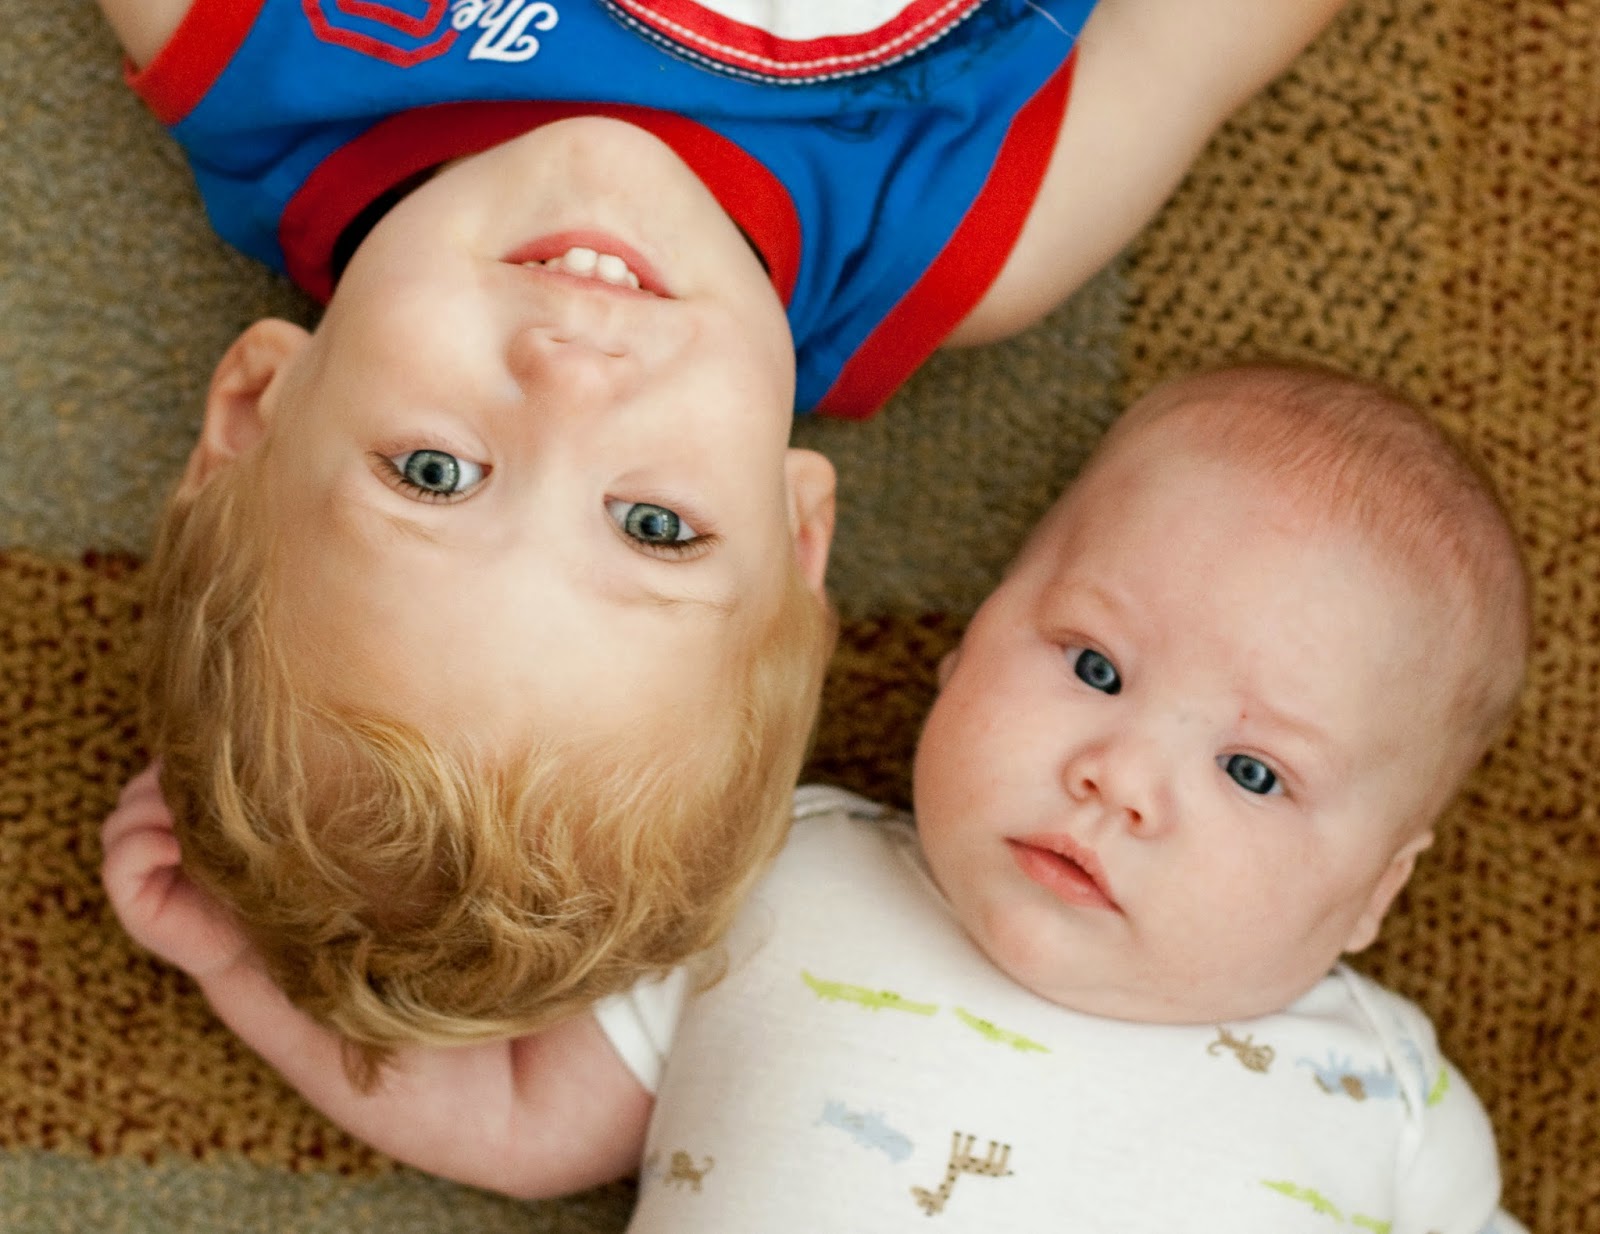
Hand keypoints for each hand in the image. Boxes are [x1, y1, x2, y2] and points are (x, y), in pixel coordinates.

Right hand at [100, 763, 250, 979]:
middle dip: (168, 785)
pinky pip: (118, 859)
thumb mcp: (254, 829)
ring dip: (156, 811)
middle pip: (138, 789)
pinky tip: (177, 850)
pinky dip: (145, 846)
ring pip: (123, 818)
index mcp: (178, 812)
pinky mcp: (129, 897)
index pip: (161, 769)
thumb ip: (235, 795)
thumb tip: (243, 745)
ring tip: (194, 824)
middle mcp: (150, 833)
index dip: (181, 763)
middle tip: (208, 794)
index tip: (218, 763)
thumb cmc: (268, 882)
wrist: (263, 944)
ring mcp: (135, 866)